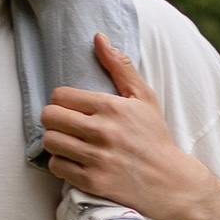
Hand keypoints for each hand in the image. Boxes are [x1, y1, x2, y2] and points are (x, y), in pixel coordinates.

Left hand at [39, 39, 209, 219]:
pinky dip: (62, 163)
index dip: (62, 100)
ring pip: (50, 142)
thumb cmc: (154, 136)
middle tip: (65, 124)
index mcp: (111, 107)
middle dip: (54, 119)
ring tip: (69, 141)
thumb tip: (98, 38)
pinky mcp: (92, 182)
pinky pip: (57, 167)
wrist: (170, 180)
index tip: (71, 107)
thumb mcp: (144, 97)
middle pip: (49, 117)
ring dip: (56, 141)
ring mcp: (96, 158)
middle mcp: (102, 132)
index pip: (60, 95)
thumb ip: (120, 66)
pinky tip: (75, 160)